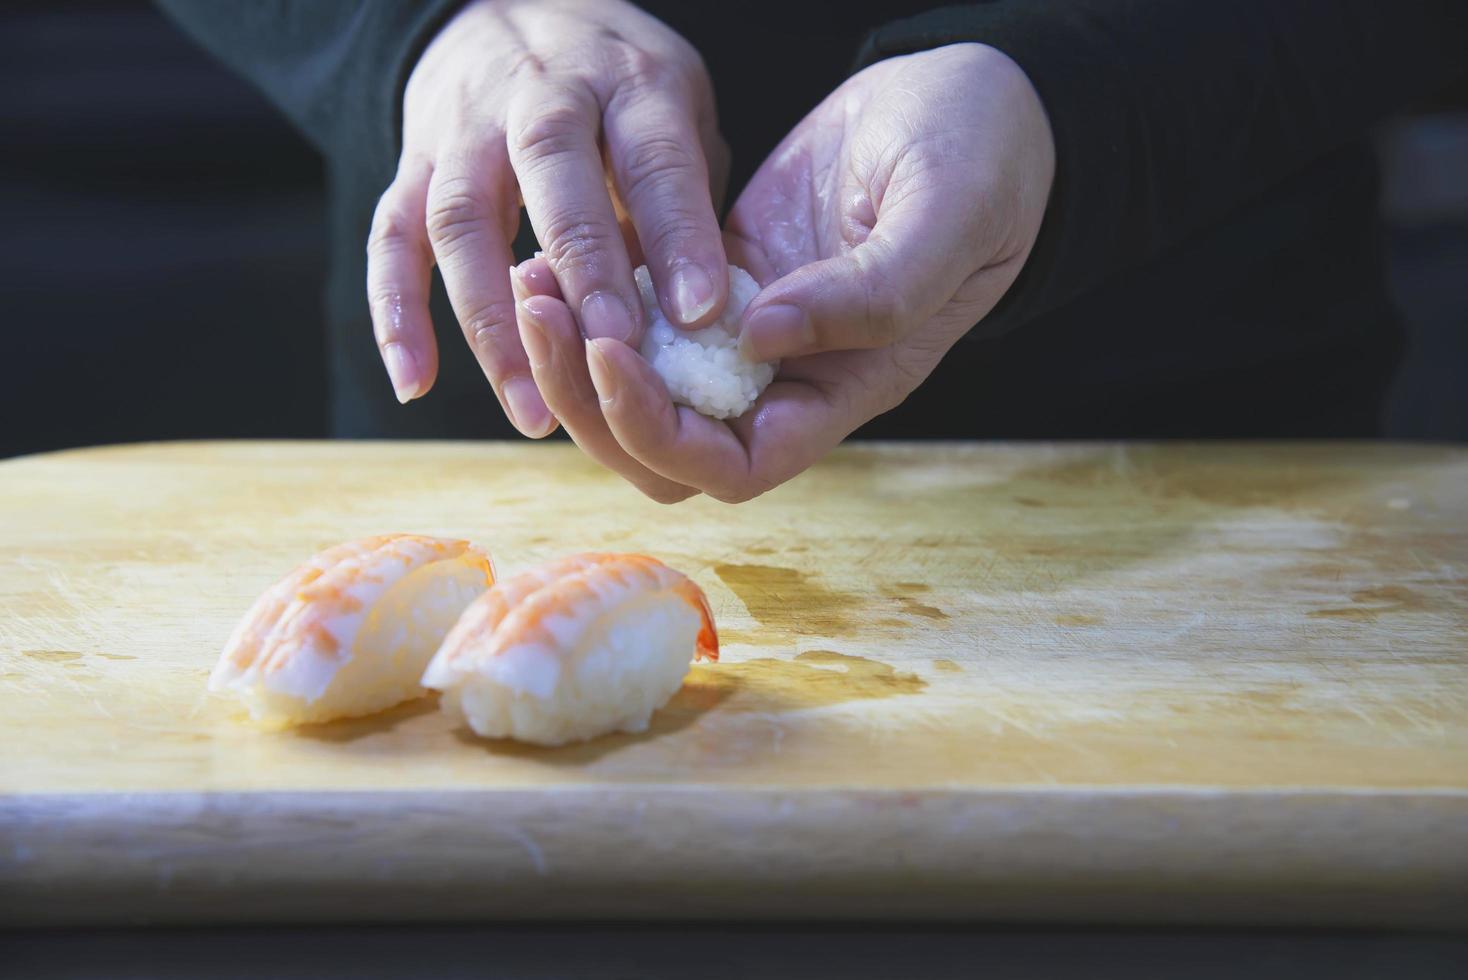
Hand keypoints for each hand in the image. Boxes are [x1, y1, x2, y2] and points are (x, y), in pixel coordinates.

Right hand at [366, 0, 730, 435]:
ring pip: (461, 217)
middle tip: (612, 351)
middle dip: (582, 266)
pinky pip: (390, 238)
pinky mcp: (411, 163)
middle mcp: (540, 96)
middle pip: (551, 171)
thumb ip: (683, 201)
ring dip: (492, 319)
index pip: (653, 155)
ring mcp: (464, 129)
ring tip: (533, 410)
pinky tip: (415, 382)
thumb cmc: (618, 88)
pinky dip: (395, 312)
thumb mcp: (676, 112)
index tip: (701, 312)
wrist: (509, 6)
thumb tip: (699, 314)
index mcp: (626, 83)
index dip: (676, 233)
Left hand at [528, 43, 1054, 501]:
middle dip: (590, 399)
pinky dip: (593, 294)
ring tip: (534, 280)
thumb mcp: (946, 219)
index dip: (659, 433)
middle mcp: (785, 377)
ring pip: (638, 385)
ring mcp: (746, 329)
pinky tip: (555, 248)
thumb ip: (873, 293)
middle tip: (542, 311)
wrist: (973, 102)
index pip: (730, 465)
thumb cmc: (984, 163)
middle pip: (660, 446)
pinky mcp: (718, 275)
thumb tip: (761, 337)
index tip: (613, 353)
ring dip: (576, 351)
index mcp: (842, 389)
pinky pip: (638, 311)